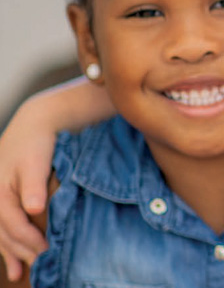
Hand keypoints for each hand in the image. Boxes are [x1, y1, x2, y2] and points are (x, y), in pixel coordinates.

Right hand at [0, 103, 54, 279]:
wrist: (35, 123)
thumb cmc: (38, 142)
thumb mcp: (36, 161)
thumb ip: (34, 185)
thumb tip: (34, 208)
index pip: (13, 224)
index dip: (29, 240)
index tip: (47, 251)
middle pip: (5, 233)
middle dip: (22, 251)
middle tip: (42, 265)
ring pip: (0, 234)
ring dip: (11, 253)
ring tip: (20, 273)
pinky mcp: (4, 199)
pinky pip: (2, 227)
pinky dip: (7, 245)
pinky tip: (13, 264)